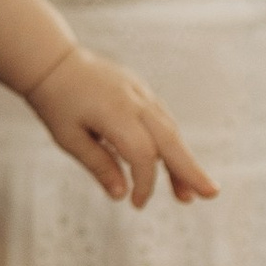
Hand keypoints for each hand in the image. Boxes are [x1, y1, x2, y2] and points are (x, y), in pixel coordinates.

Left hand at [28, 42, 217, 210]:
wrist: (54, 61)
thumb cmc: (56, 102)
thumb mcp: (69, 138)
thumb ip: (98, 165)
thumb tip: (121, 195)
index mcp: (116, 113)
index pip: (143, 155)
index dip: (145, 183)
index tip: (136, 204)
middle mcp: (135, 101)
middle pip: (171, 140)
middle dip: (191, 169)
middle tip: (211, 194)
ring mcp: (142, 93)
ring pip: (171, 130)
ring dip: (182, 161)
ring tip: (188, 193)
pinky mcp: (142, 90)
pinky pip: (163, 119)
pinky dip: (171, 143)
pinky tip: (172, 164)